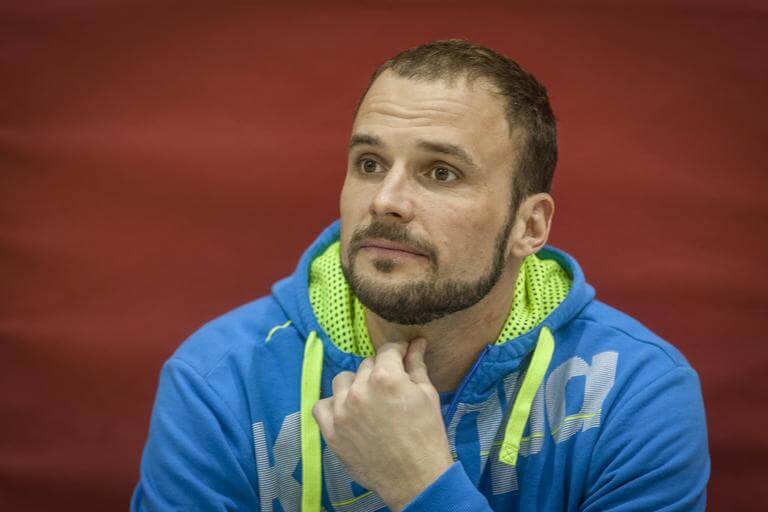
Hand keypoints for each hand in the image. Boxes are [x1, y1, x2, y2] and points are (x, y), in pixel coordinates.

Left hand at [312, 338, 453, 510]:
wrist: (415, 479)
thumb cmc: (427, 436)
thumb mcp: (427, 395)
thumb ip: (416, 365)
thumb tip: (416, 342)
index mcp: (386, 377)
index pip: (387, 351)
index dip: (397, 352)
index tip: (401, 358)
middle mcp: (359, 390)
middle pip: (366, 366)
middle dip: (379, 372)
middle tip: (390, 389)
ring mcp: (341, 411)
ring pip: (342, 381)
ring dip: (354, 385)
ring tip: (368, 400)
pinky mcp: (330, 432)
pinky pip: (321, 406)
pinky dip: (333, 406)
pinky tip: (346, 412)